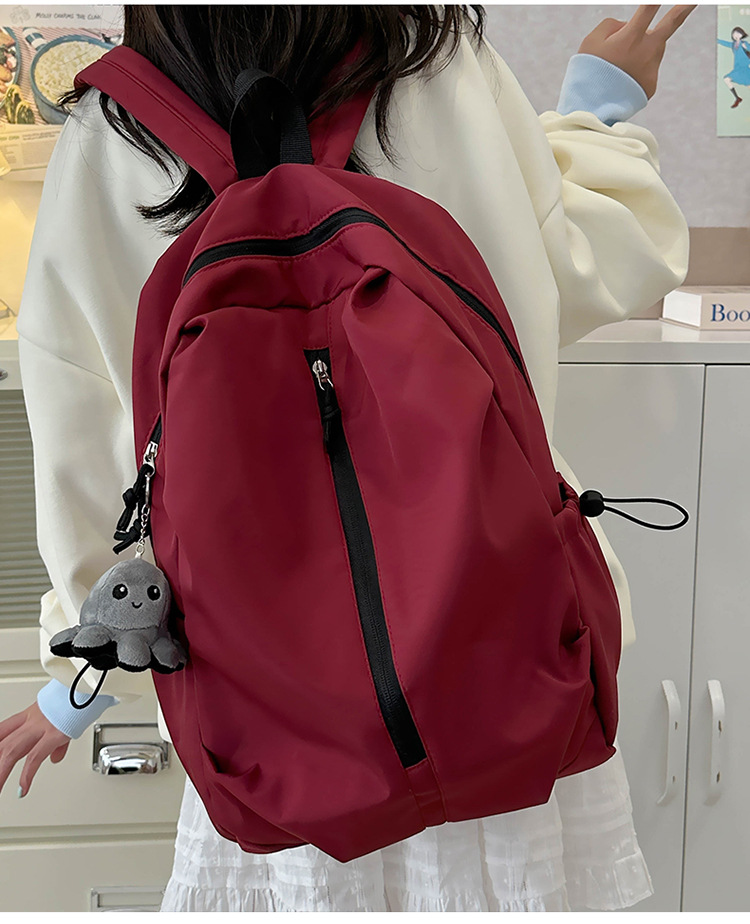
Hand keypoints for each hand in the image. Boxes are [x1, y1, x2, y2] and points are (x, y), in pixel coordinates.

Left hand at [0, 702, 70, 797]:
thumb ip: (56, 743)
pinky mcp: (54, 734)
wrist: (90, 687)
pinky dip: (27, 775)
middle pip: (2, 745)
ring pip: (11, 752)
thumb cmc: (78, 700)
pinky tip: (23, 788)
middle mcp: (31, 720)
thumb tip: (55, 758)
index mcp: (31, 715)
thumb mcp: (63, 720)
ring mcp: (41, 727)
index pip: (3, 730)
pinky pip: (34, 757)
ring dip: (1, 774)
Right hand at [577, 5, 696, 98]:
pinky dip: (637, 70)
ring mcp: (651, 68)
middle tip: (695, 0)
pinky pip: (647, 68)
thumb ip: (612, 26)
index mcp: (630, 37)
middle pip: (671, 23)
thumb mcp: (591, 42)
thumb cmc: (588, 72)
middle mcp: (646, 50)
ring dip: (643, 48)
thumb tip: (628, 25)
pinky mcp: (651, 84)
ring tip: (621, 63)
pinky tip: (623, 79)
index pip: (649, 7)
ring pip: (653, 47)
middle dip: (685, 7)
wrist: (591, 109)